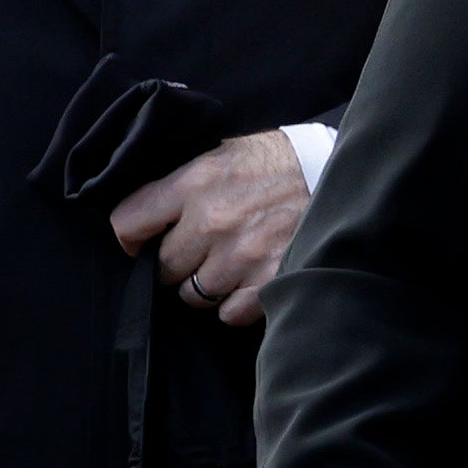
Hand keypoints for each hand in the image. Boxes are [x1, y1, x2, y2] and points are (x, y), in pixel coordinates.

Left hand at [109, 127, 312, 324]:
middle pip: (162, 269)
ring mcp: (243, 254)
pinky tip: (248, 281)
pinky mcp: (271, 279)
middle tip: (197, 253)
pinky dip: (236, 304)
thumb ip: (182, 184)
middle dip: (175, 265)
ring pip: (194, 295)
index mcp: (195, 183)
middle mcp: (213, 220)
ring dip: (205, 287)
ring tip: (225, 267)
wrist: (339, 173)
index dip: (128, 239)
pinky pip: (230, 313)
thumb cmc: (274, 163)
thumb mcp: (222, 155)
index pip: (128, 223)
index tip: (137, 245)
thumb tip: (145, 220)